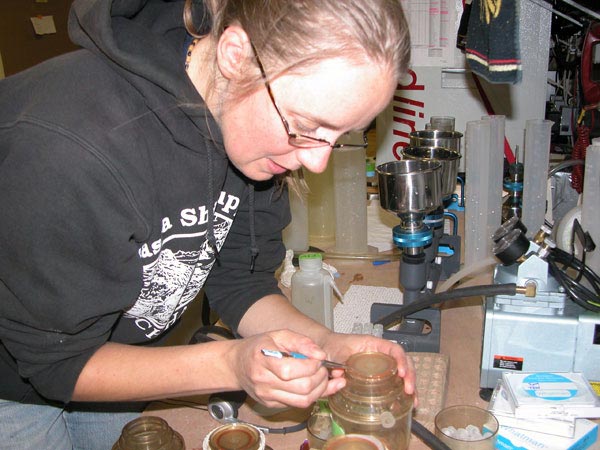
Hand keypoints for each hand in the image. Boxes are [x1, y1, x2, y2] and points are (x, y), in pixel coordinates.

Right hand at [227, 329, 345, 408]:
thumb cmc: (259, 347)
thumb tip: (320, 354)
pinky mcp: (271, 405)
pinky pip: (297, 404)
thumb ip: (300, 342)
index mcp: (263, 359)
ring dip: (319, 390)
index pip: (291, 370)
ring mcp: (267, 396)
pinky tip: (314, 385)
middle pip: (302, 388)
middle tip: (323, 368)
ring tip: (321, 377)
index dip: (311, 365)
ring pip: (303, 401)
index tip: (318, 358)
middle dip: (320, 378)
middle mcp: (263, 381)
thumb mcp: (278, 335)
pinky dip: (311, 395)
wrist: (237, 365)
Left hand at [319, 332, 416, 403]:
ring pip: (401, 373)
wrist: (327, 347)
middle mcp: (381, 353)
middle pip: (403, 361)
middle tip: (409, 391)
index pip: (394, 349)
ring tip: (413, 402)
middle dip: (410, 376)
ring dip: (409, 386)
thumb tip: (341, 375)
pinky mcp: (378, 376)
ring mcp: (381, 365)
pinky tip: (405, 403)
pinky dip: (401, 392)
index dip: (401, 360)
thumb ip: (339, 362)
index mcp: (373, 344)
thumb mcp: (337, 352)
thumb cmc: (334, 346)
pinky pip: (393, 382)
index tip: (401, 373)